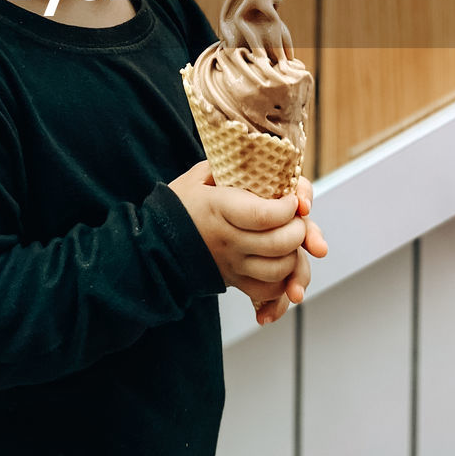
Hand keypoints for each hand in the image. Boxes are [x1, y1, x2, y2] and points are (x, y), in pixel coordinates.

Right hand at [168, 162, 325, 319]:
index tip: (291, 198)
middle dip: (299, 228)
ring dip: (295, 255)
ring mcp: (232, 265)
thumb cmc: (181, 203)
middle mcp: (228, 241)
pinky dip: (284, 281)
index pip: (266, 215)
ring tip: (290, 238)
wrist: (155, 243)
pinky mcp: (235, 282)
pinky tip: (282, 263)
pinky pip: (269, 291)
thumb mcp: (202, 175)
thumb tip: (271, 164)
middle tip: (296, 217)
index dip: (288, 207)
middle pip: (280, 243)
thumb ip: (235, 166)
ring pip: (279, 270)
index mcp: (219, 209)